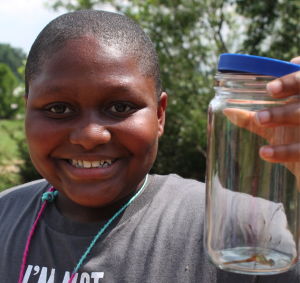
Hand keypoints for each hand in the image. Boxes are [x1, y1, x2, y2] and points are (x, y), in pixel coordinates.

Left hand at [223, 56, 299, 187]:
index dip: (290, 82)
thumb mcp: (271, 128)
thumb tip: (226, 110)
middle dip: (283, 107)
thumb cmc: (290, 140)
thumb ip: (251, 119)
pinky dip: (284, 151)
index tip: (270, 88)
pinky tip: (265, 152)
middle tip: (260, 113)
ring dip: (281, 118)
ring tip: (259, 121)